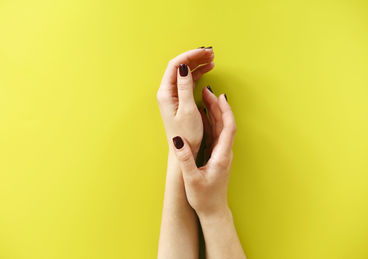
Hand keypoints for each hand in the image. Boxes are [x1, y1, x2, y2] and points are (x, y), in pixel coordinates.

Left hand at [157, 48, 213, 155]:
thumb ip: (184, 87)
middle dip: (194, 57)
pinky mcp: (180, 100)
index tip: (203, 52)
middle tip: (210, 53)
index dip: (189, 56)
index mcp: (166, 93)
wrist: (184, 150)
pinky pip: (188, 81)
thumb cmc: (186, 134)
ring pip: (185, 73)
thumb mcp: (187, 110)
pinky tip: (207, 70)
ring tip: (212, 60)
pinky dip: (198, 74)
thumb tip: (184, 67)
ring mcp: (173, 95)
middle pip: (180, 67)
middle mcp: (167, 92)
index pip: (175, 66)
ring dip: (197, 64)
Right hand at [171, 92, 236, 216]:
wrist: (213, 210)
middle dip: (217, 106)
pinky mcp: (216, 156)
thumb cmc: (204, 198)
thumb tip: (178, 140)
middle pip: (224, 124)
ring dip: (214, 112)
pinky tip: (202, 117)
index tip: (219, 97)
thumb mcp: (192, 179)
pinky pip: (215, 134)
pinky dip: (209, 123)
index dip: (225, 111)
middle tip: (207, 91)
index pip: (228, 128)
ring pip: (220, 128)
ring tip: (204, 99)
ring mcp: (221, 154)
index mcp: (222, 156)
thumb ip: (185, 160)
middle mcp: (224, 152)